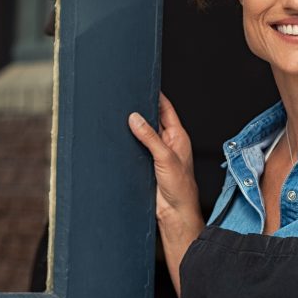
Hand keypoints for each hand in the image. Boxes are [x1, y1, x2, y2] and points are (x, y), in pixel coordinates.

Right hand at [129, 93, 204, 296]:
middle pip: (152, 119)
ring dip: (133, 127)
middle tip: (125, 97)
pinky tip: (117, 138)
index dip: (155, 95)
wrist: (175, 214)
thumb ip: (150, 137)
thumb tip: (135, 118)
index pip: (165, 109)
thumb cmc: (180, 188)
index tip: (143, 82)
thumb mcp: (165, 158)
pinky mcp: (147, 165)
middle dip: (140, 109)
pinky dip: (128, 142)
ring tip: (117, 115)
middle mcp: (168, 143)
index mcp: (178, 136)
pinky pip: (136, 148)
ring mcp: (157, 154)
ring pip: (142, 134)